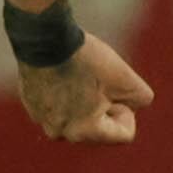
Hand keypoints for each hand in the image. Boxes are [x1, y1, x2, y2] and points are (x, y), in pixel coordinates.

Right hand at [15, 32, 155, 143]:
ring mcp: (41, 119)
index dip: (127, 110)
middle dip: (104, 107)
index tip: (114, 89)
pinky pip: (58, 105)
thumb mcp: (126, 78)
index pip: (124, 134)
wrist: (44, 37)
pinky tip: (64, 72)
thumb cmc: (85, 59)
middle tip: (96, 80)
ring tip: (79, 75)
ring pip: (78, 116)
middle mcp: (59, 133)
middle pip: (99, 127)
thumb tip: (134, 106)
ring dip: (85, 101)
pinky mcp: (31, 104)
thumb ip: (141, 99)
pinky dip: (66, 93)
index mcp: (83, 132)